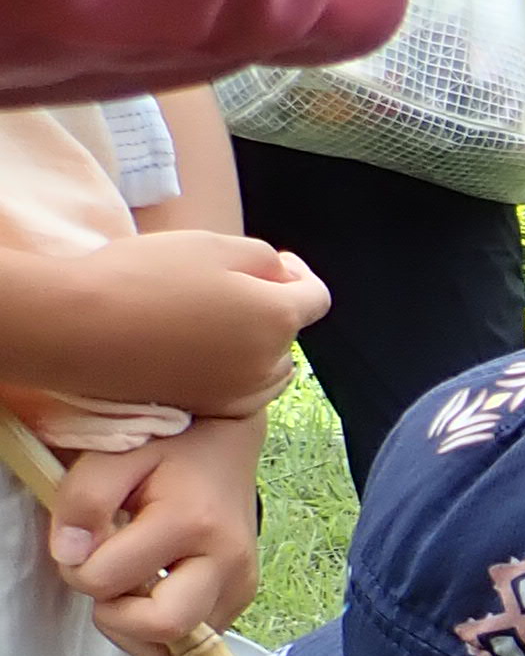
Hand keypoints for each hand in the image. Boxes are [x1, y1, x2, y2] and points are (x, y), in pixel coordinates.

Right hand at [38, 229, 322, 416]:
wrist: (76, 328)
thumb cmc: (144, 277)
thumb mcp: (214, 245)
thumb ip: (264, 259)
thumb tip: (284, 279)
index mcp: (276, 319)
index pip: (317, 297)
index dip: (299, 275)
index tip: (276, 263)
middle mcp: (266, 365)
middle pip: (289, 333)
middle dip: (272, 309)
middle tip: (230, 287)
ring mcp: (236, 394)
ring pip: (267, 367)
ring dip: (253, 344)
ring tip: (210, 320)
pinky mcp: (205, 410)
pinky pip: (238, 390)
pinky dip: (231, 370)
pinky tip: (195, 349)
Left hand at [49, 417, 265, 655]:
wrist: (226, 444)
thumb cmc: (167, 447)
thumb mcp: (112, 456)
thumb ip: (82, 500)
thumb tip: (72, 556)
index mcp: (190, 522)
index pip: (107, 582)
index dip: (78, 568)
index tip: (84, 541)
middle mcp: (227, 561)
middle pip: (161, 627)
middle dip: (117, 614)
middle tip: (109, 578)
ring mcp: (240, 584)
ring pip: (177, 647)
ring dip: (138, 628)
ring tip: (131, 585)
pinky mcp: (242, 598)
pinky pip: (193, 640)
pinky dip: (162, 628)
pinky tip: (155, 589)